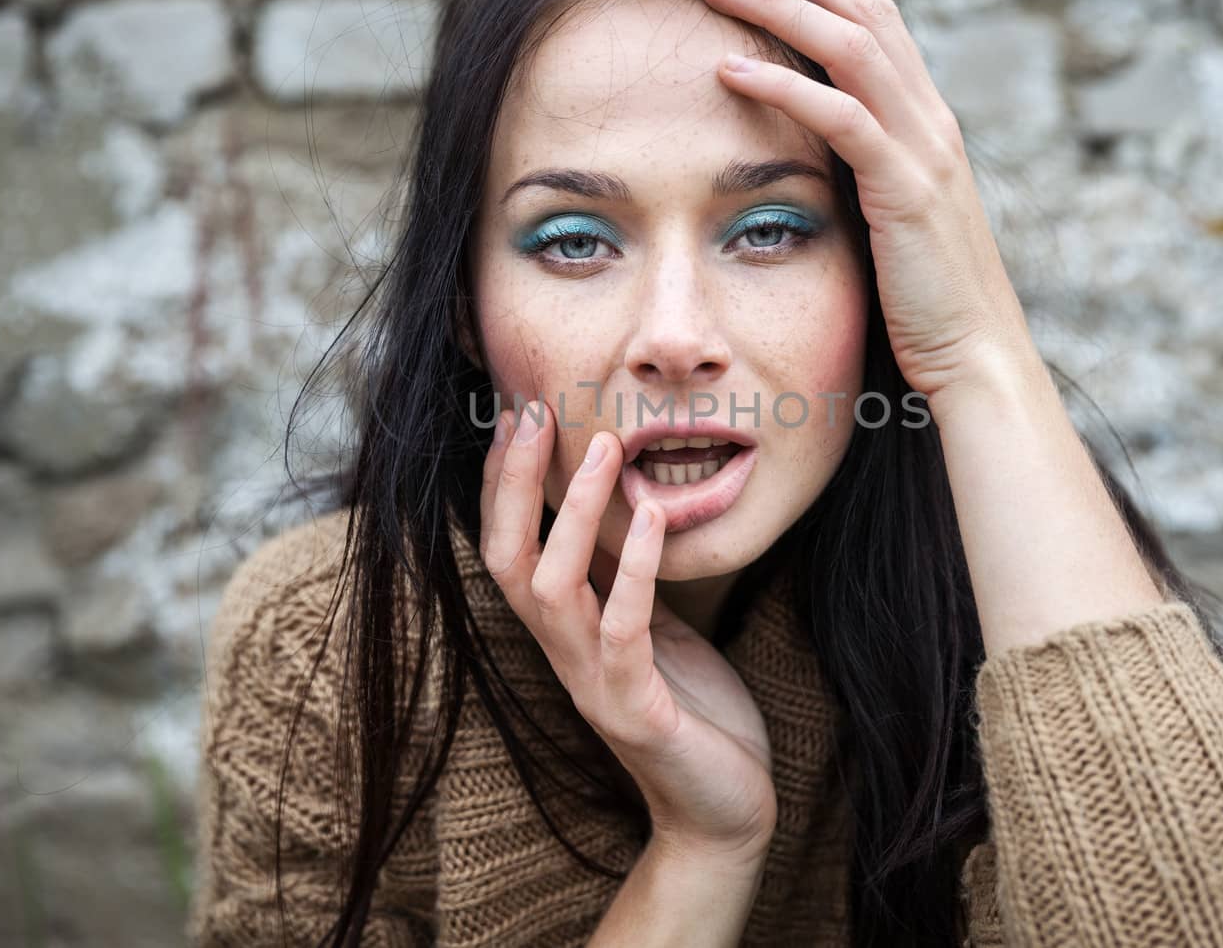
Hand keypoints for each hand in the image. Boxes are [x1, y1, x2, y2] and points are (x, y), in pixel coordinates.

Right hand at [480, 399, 777, 859]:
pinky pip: (623, 629)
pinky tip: (656, 518)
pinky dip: (637, 569)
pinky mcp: (636, 709)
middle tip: (533, 412)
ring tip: (602, 447)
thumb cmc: (693, 712)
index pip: (508, 547)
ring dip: (574, 513)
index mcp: (563, 633)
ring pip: (553, 588)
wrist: (723, 811)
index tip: (513, 415)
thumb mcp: (654, 629)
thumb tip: (617, 507)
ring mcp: (593, 683)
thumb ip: (624, 579)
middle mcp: (563, 655)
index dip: (499, 484)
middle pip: (507, 559)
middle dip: (512, 484)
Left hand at [697, 0, 1042, 401]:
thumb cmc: (924, 304)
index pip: (876, 23)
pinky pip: (842, 118)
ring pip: (851, 47)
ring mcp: (925, 152)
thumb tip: (809, 156)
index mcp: (929, 125)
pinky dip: (784, 87)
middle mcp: (933, 122)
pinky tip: (729, 72)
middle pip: (863, 11)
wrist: (977, 359)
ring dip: (778, 6)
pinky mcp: (906, 191)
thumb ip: (863, 176)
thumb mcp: (891, 221)